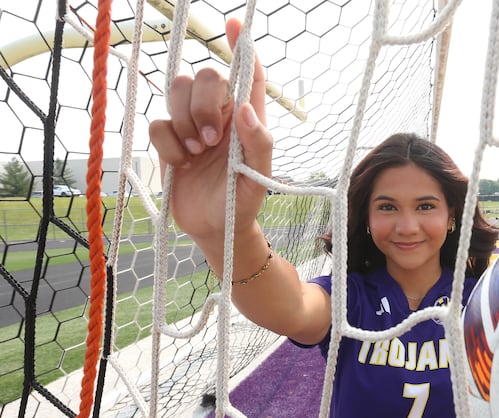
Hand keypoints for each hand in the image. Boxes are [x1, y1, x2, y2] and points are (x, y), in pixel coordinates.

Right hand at [149, 18, 272, 242]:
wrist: (216, 230)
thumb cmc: (243, 201)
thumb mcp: (259, 176)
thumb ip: (258, 142)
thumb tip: (244, 108)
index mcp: (245, 118)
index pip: (247, 74)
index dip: (242, 48)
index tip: (235, 25)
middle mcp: (218, 115)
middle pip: (203, 76)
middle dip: (202, 102)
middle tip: (211, 140)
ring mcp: (191, 126)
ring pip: (175, 91)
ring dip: (185, 122)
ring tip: (197, 154)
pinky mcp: (169, 141)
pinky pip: (158, 123)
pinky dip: (168, 143)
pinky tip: (182, 164)